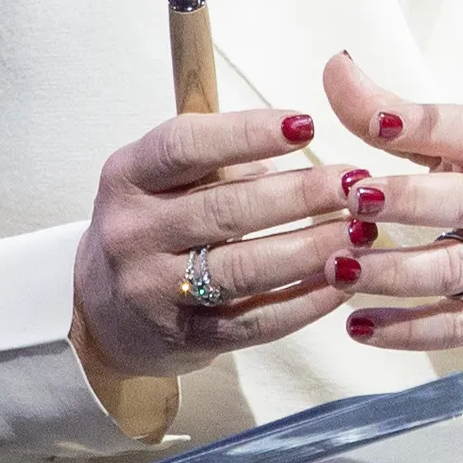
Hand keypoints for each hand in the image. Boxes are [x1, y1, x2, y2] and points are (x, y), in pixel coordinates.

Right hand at [73, 104, 349, 389]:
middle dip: (301, 194)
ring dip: (313, 248)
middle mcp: (132, 232)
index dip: (248, 132)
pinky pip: (254, 321)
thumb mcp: (166, 179)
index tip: (307, 124)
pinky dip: (305, 302)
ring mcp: (153, 290)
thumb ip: (224, 159)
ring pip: (245, 268)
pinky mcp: (182, 337)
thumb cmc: (156, 225)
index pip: (186, 147)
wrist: (100, 312)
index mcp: (128, 177)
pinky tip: (344, 282)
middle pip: (226, 209)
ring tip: (362, 231)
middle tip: (356, 184)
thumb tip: (303, 146)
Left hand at [315, 49, 462, 354]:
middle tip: (355, 199)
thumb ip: (404, 117)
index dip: (420, 126)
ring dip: (391, 271)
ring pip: (449, 269)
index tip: (377, 122)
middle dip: (405, 200)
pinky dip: (404, 329)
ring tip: (339, 267)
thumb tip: (337, 68)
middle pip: (458, 202)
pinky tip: (359, 324)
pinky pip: (454, 326)